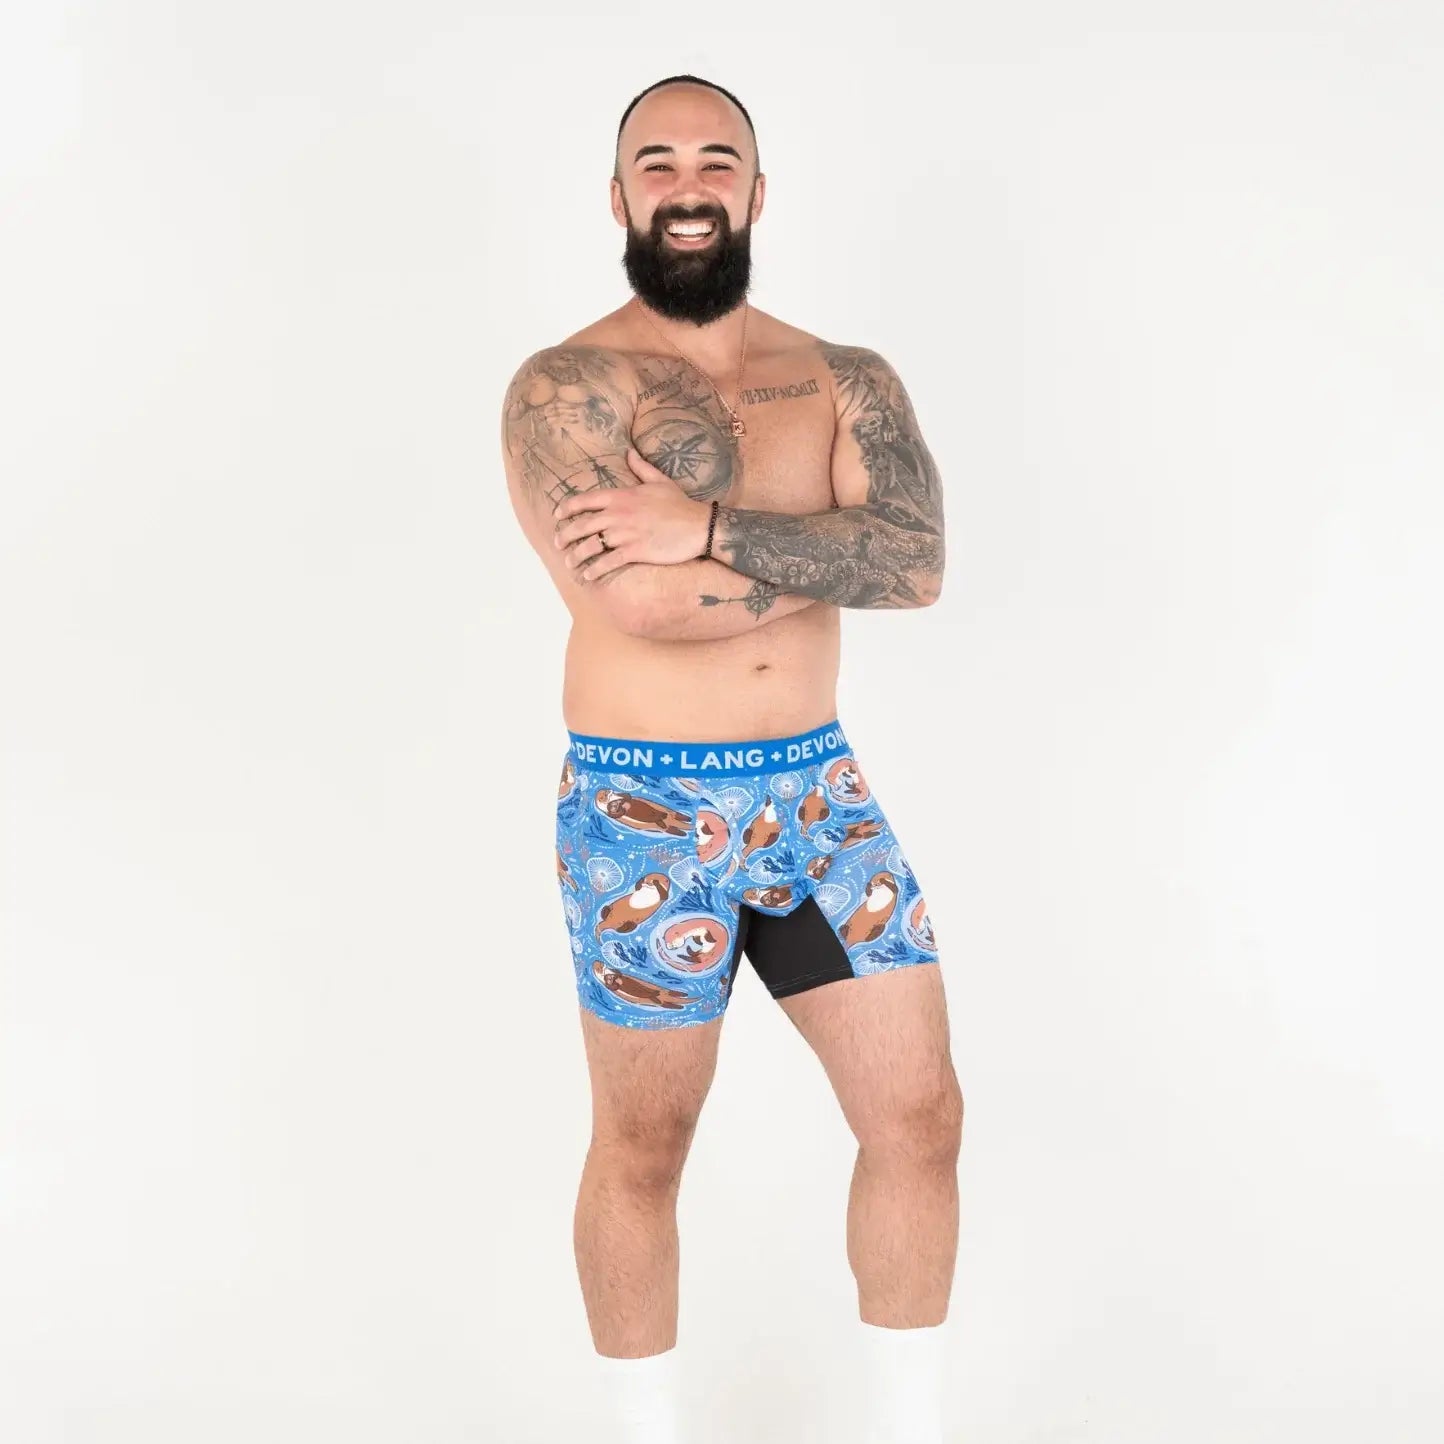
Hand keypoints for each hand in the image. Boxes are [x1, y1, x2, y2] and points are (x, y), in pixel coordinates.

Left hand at [552, 447, 711, 581]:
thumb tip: (629, 451)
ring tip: (570, 564)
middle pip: (582, 525)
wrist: (699, 526)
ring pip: (590, 546)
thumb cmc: (680, 504)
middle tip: (557, 544)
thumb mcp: (659, 481)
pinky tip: (588, 575)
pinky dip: (595, 570)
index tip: (557, 515)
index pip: (586, 500)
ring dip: (576, 556)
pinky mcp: (635, 551)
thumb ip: (640, 467)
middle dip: (565, 536)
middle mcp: (619, 514)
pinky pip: (608, 562)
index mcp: (622, 496)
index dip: (567, 507)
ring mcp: (626, 534)